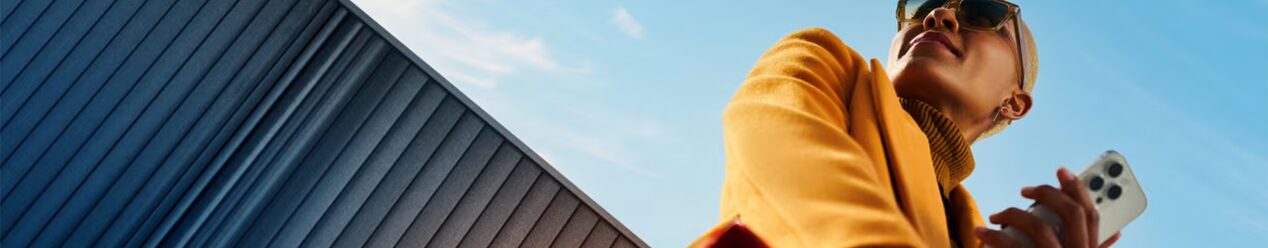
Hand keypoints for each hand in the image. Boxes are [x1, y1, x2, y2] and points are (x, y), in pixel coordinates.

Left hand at [974, 167, 1122, 247]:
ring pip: (1039, 227)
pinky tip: (981, 232)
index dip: (1079, 188)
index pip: (1093, 214)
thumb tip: (1116, 233)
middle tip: (1025, 189)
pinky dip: (993, 237)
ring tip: (996, 215)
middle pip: (1071, 213)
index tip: (1061, 171)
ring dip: (1013, 214)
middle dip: (1048, 193)